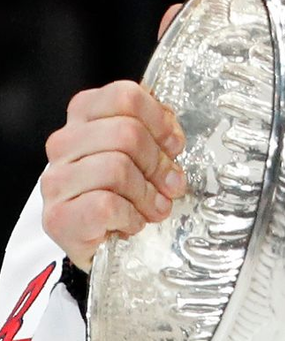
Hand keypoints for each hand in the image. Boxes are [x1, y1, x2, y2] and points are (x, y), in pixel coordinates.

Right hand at [41, 80, 186, 270]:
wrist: (100, 244)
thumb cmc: (125, 194)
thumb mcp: (145, 155)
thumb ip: (157, 136)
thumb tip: (172, 139)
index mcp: (85, 117)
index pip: (125, 96)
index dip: (159, 121)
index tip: (172, 145)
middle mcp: (64, 143)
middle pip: (126, 133)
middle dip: (158, 163)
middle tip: (170, 184)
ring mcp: (57, 180)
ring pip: (117, 168)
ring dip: (147, 194)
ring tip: (154, 208)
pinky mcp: (58, 217)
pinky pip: (106, 205)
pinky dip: (131, 217)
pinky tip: (132, 222)